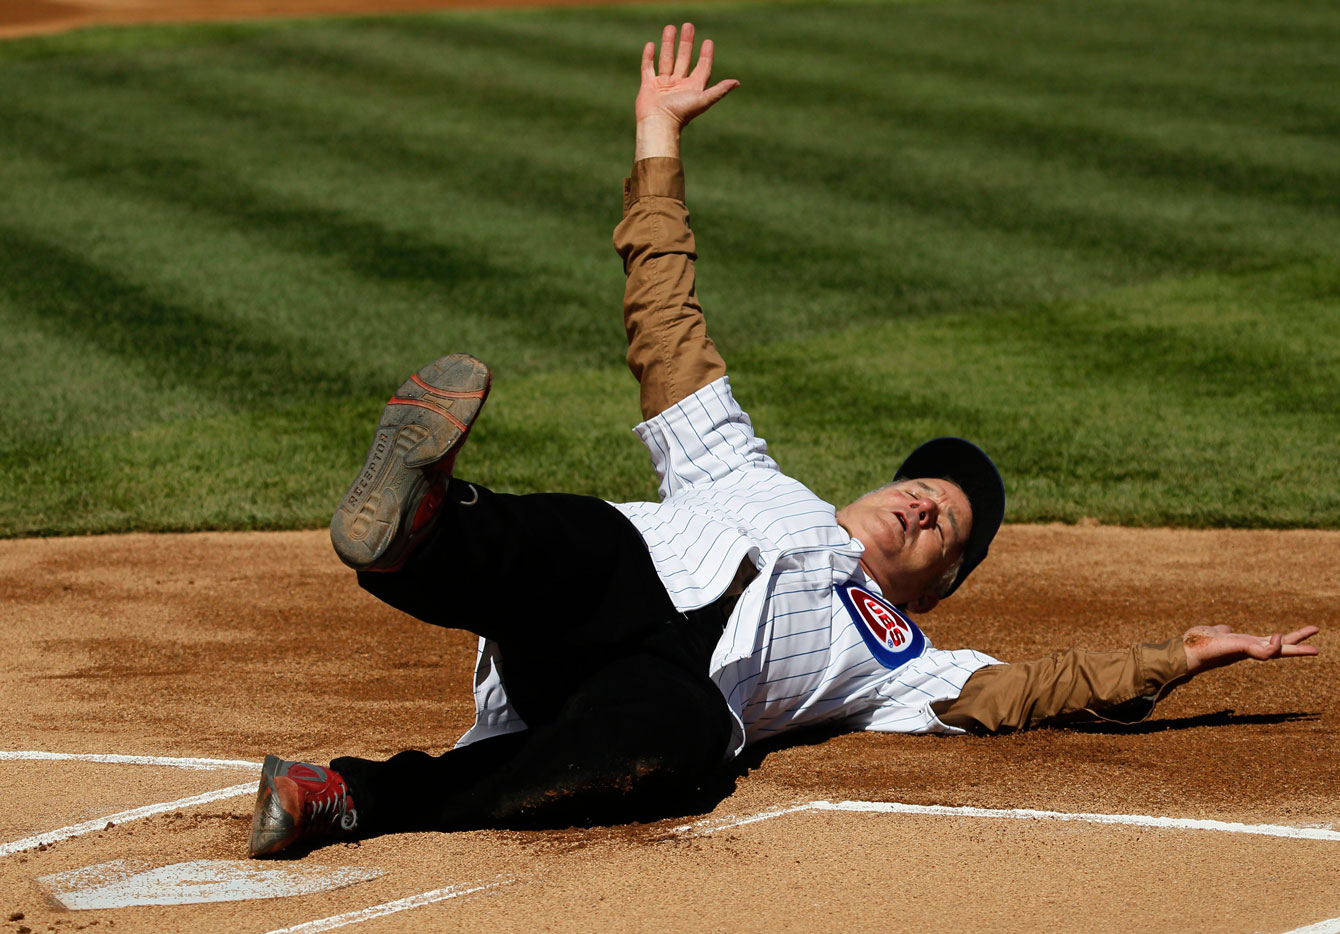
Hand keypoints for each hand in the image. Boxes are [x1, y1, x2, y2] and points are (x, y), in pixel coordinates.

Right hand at [635, 23, 738, 131]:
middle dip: (686, 43)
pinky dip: (649, 57)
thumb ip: (719, 90)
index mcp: (693, 87)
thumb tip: (737, 82)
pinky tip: (652, 44)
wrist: (658, 123)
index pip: (702, 67)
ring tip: (670, 28)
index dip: (706, 55)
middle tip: (688, 26)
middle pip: (684, 59)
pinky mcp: (648, 86)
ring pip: (667, 59)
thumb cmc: (681, 113)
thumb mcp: (703, 100)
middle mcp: (679, 85)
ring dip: (669, 44)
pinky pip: (648, 68)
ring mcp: (663, 84)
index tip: (708, 41)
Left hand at [1182, 624, 1319, 674]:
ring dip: (1292, 650)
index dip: (1288, 641)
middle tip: (1319, 651)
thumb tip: (1227, 629)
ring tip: (1313, 650)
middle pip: (1279, 650)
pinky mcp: (1237, 650)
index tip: (1308, 634)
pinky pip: (1259, 651)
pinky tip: (1278, 638)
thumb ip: (1225, 632)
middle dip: (1299, 650)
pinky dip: (1271, 647)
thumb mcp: (1216, 634)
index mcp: (1246, 645)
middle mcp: (1248, 649)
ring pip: (1273, 652)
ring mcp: (1244, 651)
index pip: (1272, 644)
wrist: (1184, 652)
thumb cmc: (1198, 644)